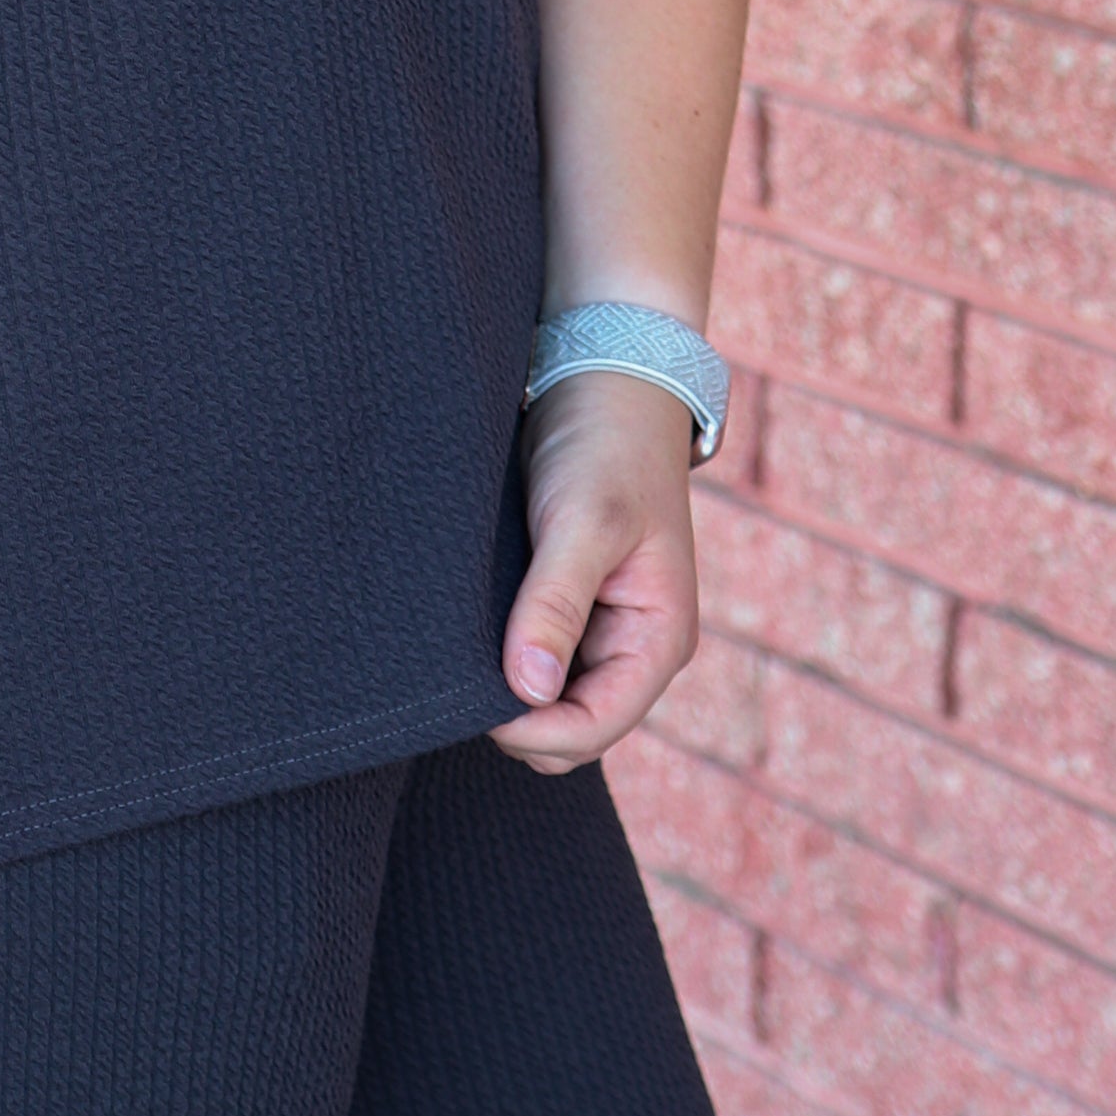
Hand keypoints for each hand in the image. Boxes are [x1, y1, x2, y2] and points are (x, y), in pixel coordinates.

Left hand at [488, 369, 701, 774]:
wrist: (603, 384)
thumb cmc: (604, 447)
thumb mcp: (581, 522)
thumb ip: (555, 607)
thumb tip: (529, 691)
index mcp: (659, 640)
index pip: (595, 729)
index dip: (532, 731)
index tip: (471, 702)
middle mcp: (636, 647)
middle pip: (570, 731)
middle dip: (518, 718)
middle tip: (456, 672)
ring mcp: (603, 632)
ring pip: (548, 702)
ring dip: (507, 689)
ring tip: (461, 649)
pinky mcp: (571, 608)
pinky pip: (535, 662)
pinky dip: (504, 659)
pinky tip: (470, 631)